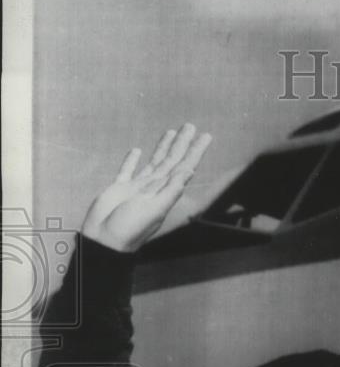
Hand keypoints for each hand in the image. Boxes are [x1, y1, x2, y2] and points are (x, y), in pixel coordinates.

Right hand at [81, 124, 211, 252]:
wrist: (105, 241)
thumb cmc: (130, 228)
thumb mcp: (155, 209)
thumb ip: (171, 190)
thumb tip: (189, 171)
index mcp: (165, 192)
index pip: (184, 166)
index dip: (195, 151)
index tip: (205, 136)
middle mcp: (154, 188)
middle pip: (171, 160)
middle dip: (182, 144)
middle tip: (190, 125)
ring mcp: (137, 188)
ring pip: (154, 162)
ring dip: (163, 148)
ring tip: (171, 132)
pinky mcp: (120, 189)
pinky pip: (127, 170)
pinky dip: (132, 161)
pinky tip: (137, 151)